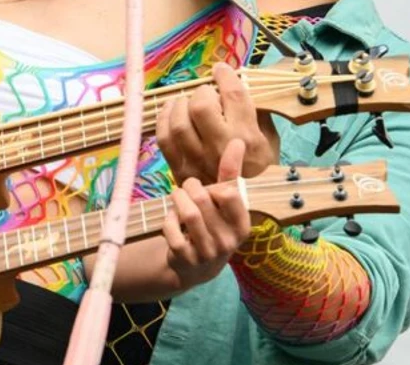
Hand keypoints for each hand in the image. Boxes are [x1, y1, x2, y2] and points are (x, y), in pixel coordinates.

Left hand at [157, 62, 279, 182]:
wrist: (240, 208)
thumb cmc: (258, 168)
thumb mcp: (268, 137)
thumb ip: (254, 110)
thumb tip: (236, 82)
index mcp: (247, 137)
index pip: (234, 96)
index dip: (225, 76)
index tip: (221, 70)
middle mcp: (220, 149)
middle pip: (201, 107)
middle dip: (202, 92)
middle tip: (207, 93)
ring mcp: (197, 161)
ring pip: (178, 122)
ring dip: (181, 104)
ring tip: (188, 101)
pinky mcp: (179, 169)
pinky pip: (164, 138)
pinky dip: (163, 119)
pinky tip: (171, 110)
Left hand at [161, 139, 251, 289]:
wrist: (197, 267)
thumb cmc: (213, 225)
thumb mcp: (224, 203)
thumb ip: (231, 173)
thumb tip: (237, 141)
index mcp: (242, 225)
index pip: (231, 194)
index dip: (214, 186)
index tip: (211, 190)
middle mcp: (228, 241)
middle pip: (203, 199)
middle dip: (190, 187)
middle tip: (187, 189)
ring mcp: (207, 253)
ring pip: (188, 213)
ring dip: (177, 199)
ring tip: (177, 197)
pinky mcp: (186, 259)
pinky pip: (172, 230)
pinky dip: (168, 219)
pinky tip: (172, 220)